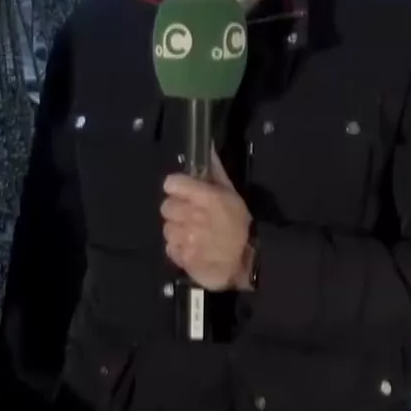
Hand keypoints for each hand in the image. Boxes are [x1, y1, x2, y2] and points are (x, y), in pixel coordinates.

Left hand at [161, 148, 253, 291]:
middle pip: (166, 206)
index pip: (172, 183)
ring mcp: (185, 238)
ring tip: (193, 235)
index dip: (176, 186)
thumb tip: (208, 148)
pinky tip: (192, 248)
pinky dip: (178, 248)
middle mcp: (192, 216)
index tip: (183, 192)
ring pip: (167, 228)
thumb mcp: (233, 195)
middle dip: (177, 211)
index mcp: (207, 198)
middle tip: (191, 216)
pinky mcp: (182, 256)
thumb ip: (216, 173)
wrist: (245, 263)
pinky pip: (170, 247)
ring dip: (177, 231)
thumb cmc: (240, 226)